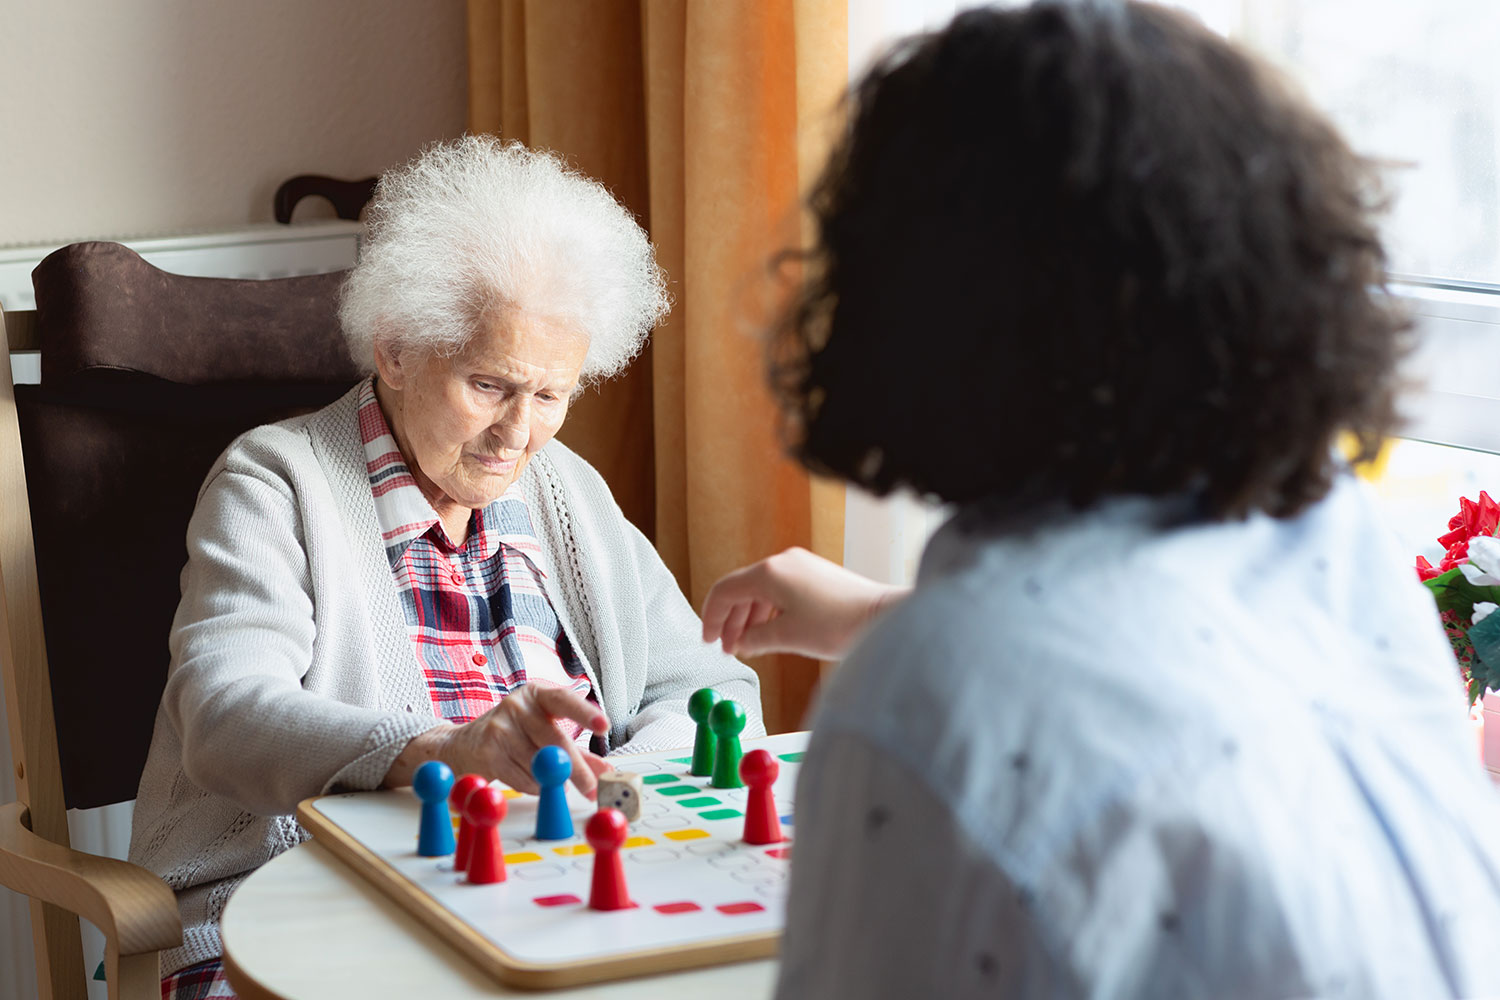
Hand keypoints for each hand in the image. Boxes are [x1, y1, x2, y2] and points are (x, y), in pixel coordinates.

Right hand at [385, 684, 610, 797]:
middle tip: (592, 788)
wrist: (462, 745)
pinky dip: (534, 787)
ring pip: (539, 763)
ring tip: (553, 783)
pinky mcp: (489, 750)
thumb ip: (578, 752)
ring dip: (552, 782)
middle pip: (554, 739)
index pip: (564, 699)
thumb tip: (606, 770)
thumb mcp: (545, 734)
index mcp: (538, 694)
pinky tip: (532, 782)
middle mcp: (518, 705)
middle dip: (576, 768)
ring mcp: (500, 726)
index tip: (604, 726)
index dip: (585, 713)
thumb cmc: (513, 735)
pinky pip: (522, 778)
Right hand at [701, 547, 909, 659]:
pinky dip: (768, 611)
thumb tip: (740, 643)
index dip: (711, 617)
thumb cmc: (839, 624)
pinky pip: (779, 591)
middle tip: (727, 648)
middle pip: (741, 590)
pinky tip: (769, 632)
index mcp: (769, 572)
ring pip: (760, 591)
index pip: (724, 591)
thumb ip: (755, 638)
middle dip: (731, 621)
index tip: (708, 640)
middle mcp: (782, 562)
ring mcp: (799, 565)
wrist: (882, 617)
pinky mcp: (814, 574)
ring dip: (749, 618)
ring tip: (747, 646)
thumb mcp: (788, 636)